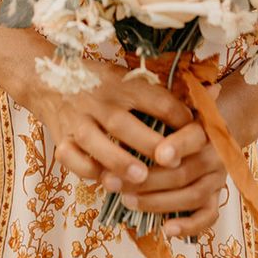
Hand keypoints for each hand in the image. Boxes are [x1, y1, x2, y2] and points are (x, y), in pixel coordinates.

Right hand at [29, 59, 192, 186]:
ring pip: (97, 143)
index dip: (176, 115)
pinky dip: (87, 170)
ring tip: (140, 177)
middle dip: (148, 142)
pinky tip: (106, 180)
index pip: (153, 98)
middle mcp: (99, 102)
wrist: (46, 78)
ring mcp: (78, 122)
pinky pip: (71, 159)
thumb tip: (211, 90)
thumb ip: (161, 91)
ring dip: (119, 161)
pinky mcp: (61, 139)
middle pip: (124, 123)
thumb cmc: (98, 82)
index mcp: (122, 85)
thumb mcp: (126, 77)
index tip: (195, 132)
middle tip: (172, 161)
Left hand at [101, 86, 227, 238]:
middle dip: (148, 180)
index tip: (158, 154)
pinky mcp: (215, 197)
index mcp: (207, 128)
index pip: (195, 137)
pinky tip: (166, 229)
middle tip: (115, 181)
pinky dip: (189, 226)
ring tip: (127, 200)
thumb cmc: (184, 113)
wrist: (217, 128)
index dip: (178, 146)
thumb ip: (172, 98)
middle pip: (185, 172)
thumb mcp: (177, 102)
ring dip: (157, 202)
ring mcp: (216, 178)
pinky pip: (207, 217)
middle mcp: (215, 155)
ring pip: (191, 196)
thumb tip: (174, 84)